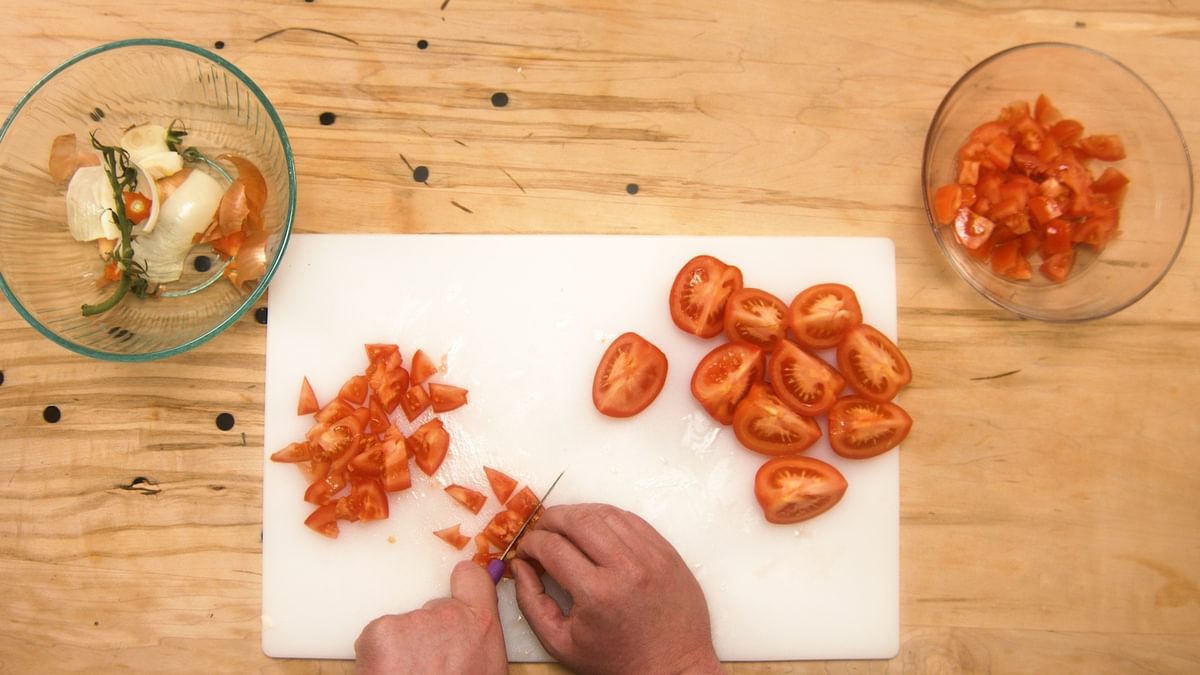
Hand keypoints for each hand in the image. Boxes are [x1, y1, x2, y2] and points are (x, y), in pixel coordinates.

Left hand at [354, 560, 506, 674]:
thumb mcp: (484, 671)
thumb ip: (478, 643)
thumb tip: (469, 633)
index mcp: (481, 625)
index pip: (471, 578)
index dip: (461, 584)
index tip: (455, 591)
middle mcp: (448, 614)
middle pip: (430, 611)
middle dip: (425, 637)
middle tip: (427, 672)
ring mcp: (413, 620)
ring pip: (402, 629)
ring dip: (400, 653)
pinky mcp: (381, 631)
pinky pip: (376, 638)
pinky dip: (377, 660)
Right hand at [512, 503, 721, 674]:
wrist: (672, 667)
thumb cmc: (616, 661)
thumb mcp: (561, 643)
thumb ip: (531, 602)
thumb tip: (519, 566)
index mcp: (597, 593)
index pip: (551, 547)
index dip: (530, 544)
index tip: (525, 551)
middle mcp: (625, 567)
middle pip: (577, 520)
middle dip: (549, 520)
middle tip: (541, 533)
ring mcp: (650, 555)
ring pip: (604, 513)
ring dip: (577, 514)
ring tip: (565, 529)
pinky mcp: (666, 551)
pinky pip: (631, 519)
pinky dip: (606, 517)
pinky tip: (595, 530)